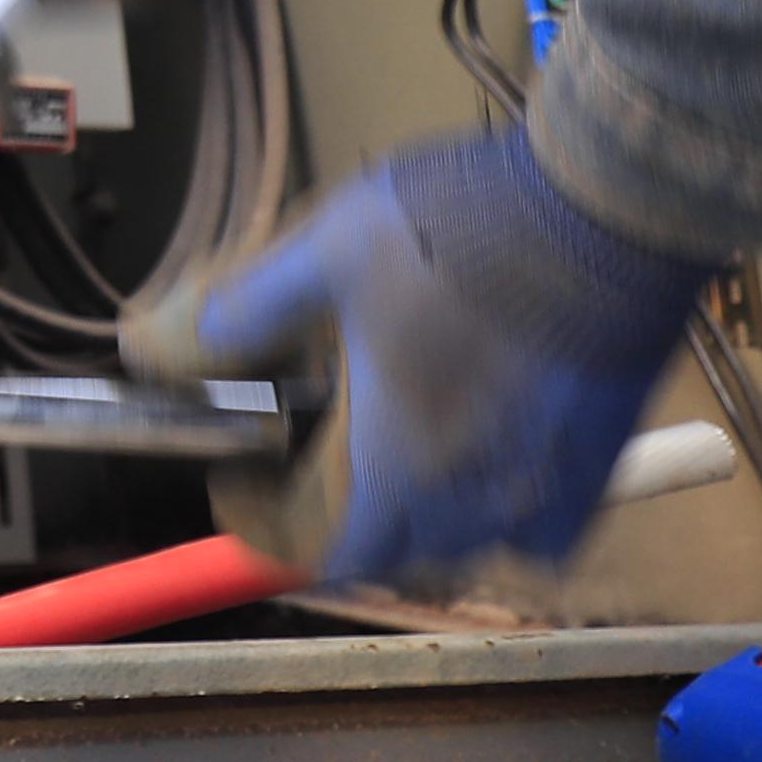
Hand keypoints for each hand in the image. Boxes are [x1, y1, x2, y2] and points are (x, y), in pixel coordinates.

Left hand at [130, 130, 713, 583]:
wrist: (603, 204)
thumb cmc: (463, 223)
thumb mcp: (327, 249)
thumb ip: (244, 310)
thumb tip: (159, 347)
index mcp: (396, 455)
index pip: (332, 552)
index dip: (281, 536)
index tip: (253, 492)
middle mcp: (471, 492)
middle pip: (402, 557)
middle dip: (351, 528)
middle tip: (317, 466)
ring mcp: (544, 483)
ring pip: (474, 548)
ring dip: (429, 524)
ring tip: (400, 457)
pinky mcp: (602, 460)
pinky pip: (548, 533)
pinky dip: (513, 520)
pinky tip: (489, 460)